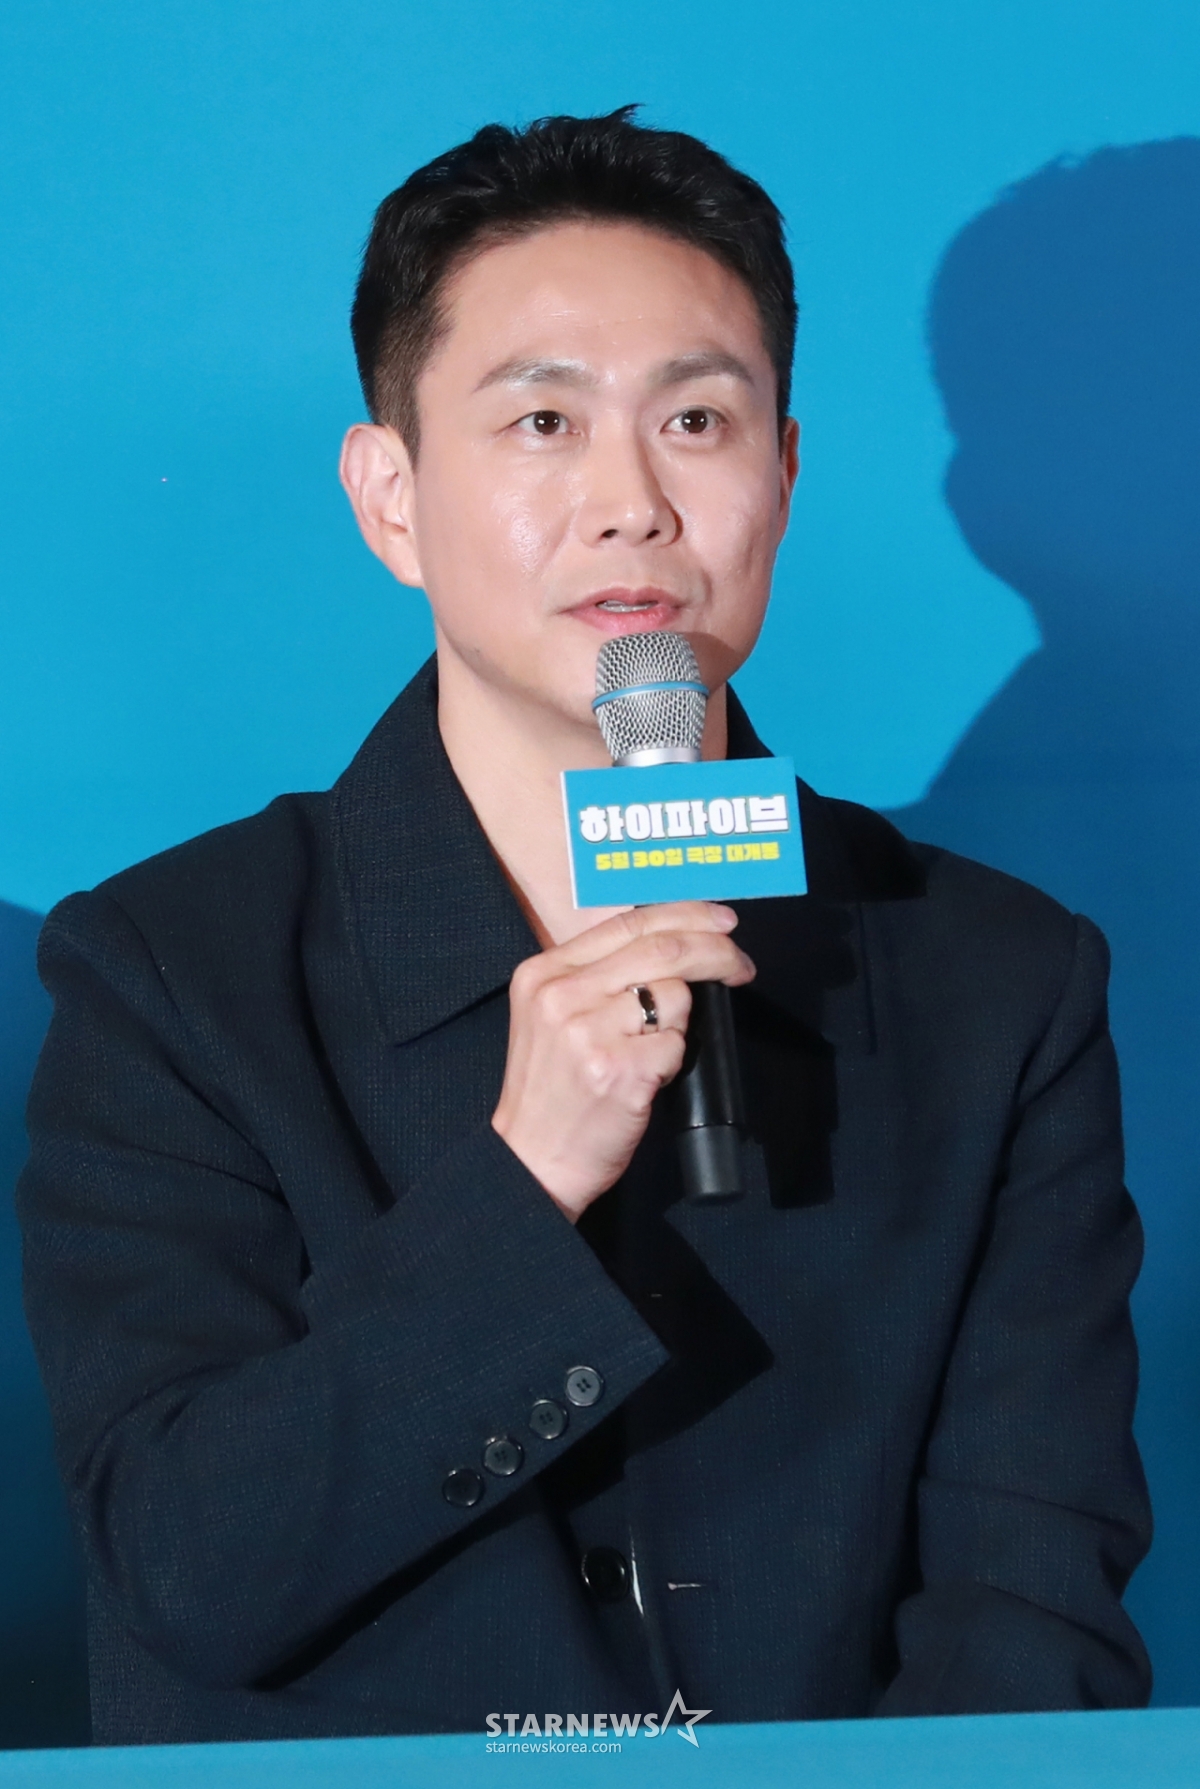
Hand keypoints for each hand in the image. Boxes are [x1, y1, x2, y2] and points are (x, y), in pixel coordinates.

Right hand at [492, 902, 755, 1220]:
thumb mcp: (552, 1016)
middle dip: (717, 951)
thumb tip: (671, 940)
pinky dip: (672, 1060)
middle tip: (741, 964)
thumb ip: (596, 975)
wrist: (532, 1161)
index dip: (686, 915)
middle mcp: (563, 994)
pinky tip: (645, 1078)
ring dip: (680, 1023)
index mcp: (544, 973)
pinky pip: (676, 1044)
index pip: (629, 923)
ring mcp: (590, 1032)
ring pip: (675, 996)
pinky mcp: (621, 1070)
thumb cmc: (551, 1091)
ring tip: (649, 1052)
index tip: (720, 922)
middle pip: (664, 949)